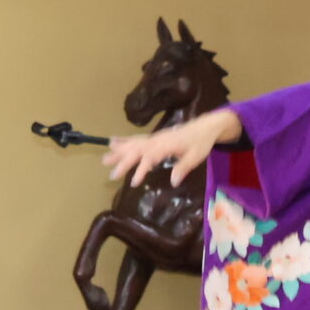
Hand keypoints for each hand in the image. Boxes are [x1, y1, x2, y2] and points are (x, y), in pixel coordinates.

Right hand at [101, 108, 241, 187]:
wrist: (204, 127)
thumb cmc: (200, 143)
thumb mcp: (196, 157)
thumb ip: (183, 168)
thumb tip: (173, 182)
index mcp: (166, 145)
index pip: (150, 158)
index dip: (140, 170)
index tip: (133, 183)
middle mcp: (157, 140)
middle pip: (136, 151)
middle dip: (123, 163)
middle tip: (112, 175)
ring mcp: (154, 137)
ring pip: (132, 144)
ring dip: (118, 152)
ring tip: (104, 160)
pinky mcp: (153, 137)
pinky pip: (136, 138)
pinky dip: (123, 140)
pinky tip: (112, 141)